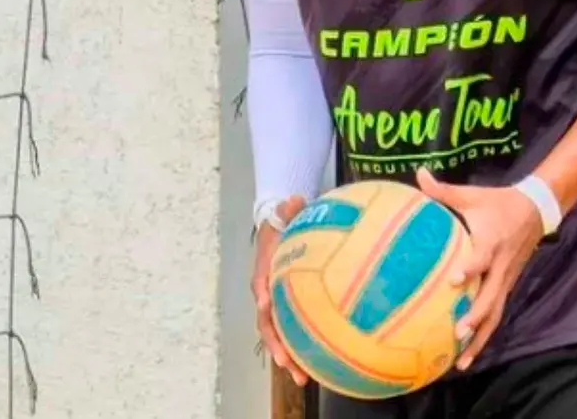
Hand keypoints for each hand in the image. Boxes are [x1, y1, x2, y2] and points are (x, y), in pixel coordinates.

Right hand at [251, 197, 309, 386]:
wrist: (280, 231)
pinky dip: (302, 349)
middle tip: (287, 363)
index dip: (263, 298)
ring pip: (279, 335)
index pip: (261, 286)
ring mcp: (277, 305)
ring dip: (288, 356)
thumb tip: (294, 197)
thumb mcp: (286, 213)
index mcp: (264, 271)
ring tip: (302, 378)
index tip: (266, 308)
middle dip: (276, 344)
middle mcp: (267, 293)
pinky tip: (316, 367)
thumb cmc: (284, 224)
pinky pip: (294, 332)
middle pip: (268, 323)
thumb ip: (289, 208)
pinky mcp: (290, 310)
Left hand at [416, 168, 543, 371]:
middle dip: (476, 316)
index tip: (454, 281)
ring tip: (461, 361)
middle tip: (457, 332)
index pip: (481, 258)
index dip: (469, 269)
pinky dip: (484, 335)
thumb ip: (443, 190)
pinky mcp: (507, 287)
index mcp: (491, 242)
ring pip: (495, 315)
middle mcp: (500, 266)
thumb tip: (418, 174)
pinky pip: (497, 314)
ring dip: (480, 338)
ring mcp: (506, 280)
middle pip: (491, 297)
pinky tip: (468, 353)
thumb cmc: (498, 202)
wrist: (536, 210)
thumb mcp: (473, 195)